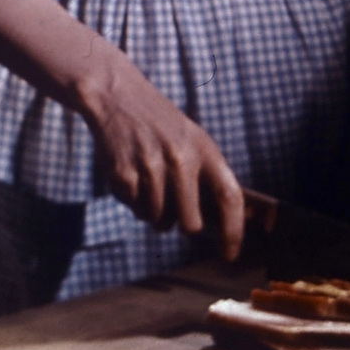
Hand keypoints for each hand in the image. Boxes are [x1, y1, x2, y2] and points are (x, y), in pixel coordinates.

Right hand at [77, 57, 245, 259]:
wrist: (116, 94)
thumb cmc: (159, 123)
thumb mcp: (191, 139)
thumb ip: (206, 175)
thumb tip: (220, 223)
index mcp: (204, 149)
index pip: (229, 197)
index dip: (233, 230)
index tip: (229, 254)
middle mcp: (180, 158)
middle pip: (191, 224)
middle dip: (182, 223)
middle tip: (173, 206)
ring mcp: (151, 166)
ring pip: (159, 220)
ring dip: (153, 211)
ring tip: (147, 179)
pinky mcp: (123, 173)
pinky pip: (134, 209)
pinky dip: (132, 200)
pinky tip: (130, 173)